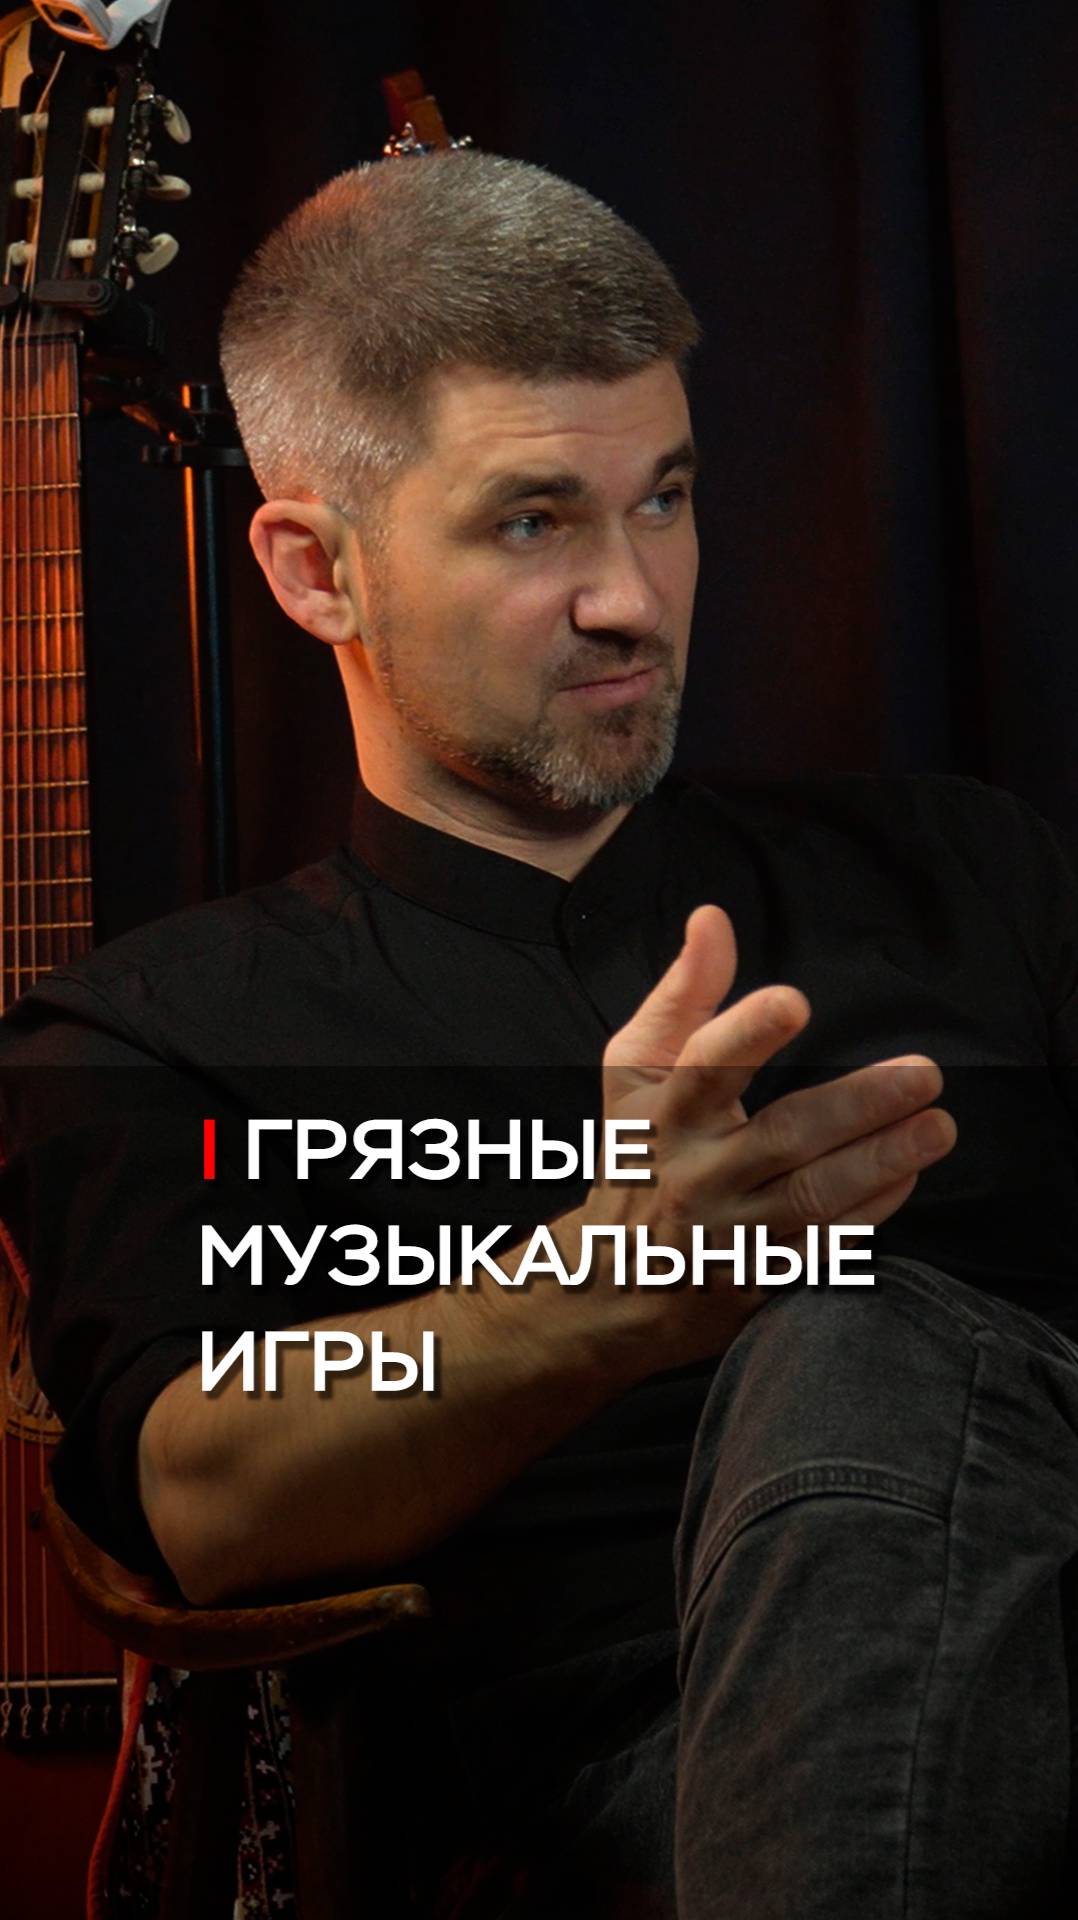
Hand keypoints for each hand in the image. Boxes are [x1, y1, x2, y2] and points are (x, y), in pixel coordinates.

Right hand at [579, 904, 955, 1370]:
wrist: (613, 1282)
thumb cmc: (638, 1152)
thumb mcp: (637, 1071)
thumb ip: (684, 993)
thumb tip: (713, 918)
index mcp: (664, 1116)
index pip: (703, 1068)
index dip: (746, 1033)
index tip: (795, 1002)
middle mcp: (697, 1175)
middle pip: (783, 1137)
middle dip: (857, 1105)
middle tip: (922, 1074)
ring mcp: (732, 1234)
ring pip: (814, 1197)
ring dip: (882, 1161)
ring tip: (938, 1126)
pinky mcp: (761, 1277)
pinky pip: (826, 1243)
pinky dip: (872, 1209)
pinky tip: (908, 1174)